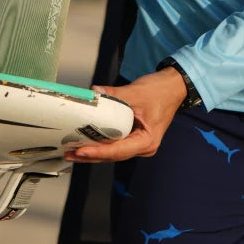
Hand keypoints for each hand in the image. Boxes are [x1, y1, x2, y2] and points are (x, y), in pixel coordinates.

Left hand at [65, 66, 187, 162]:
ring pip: (112, 152)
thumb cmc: (161, 92)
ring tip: (73, 151)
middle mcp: (143, 146)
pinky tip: (86, 142)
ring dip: (93, 152)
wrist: (174, 87)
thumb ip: (113, 95)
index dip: (98, 152)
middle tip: (69, 153)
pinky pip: (115, 145)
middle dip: (90, 155)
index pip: (118, 151)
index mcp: (147, 140)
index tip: (81, 151)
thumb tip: (94, 94)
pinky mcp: (134, 138)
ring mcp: (139, 144)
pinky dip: (101, 144)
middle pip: (113, 156)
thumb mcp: (135, 92)